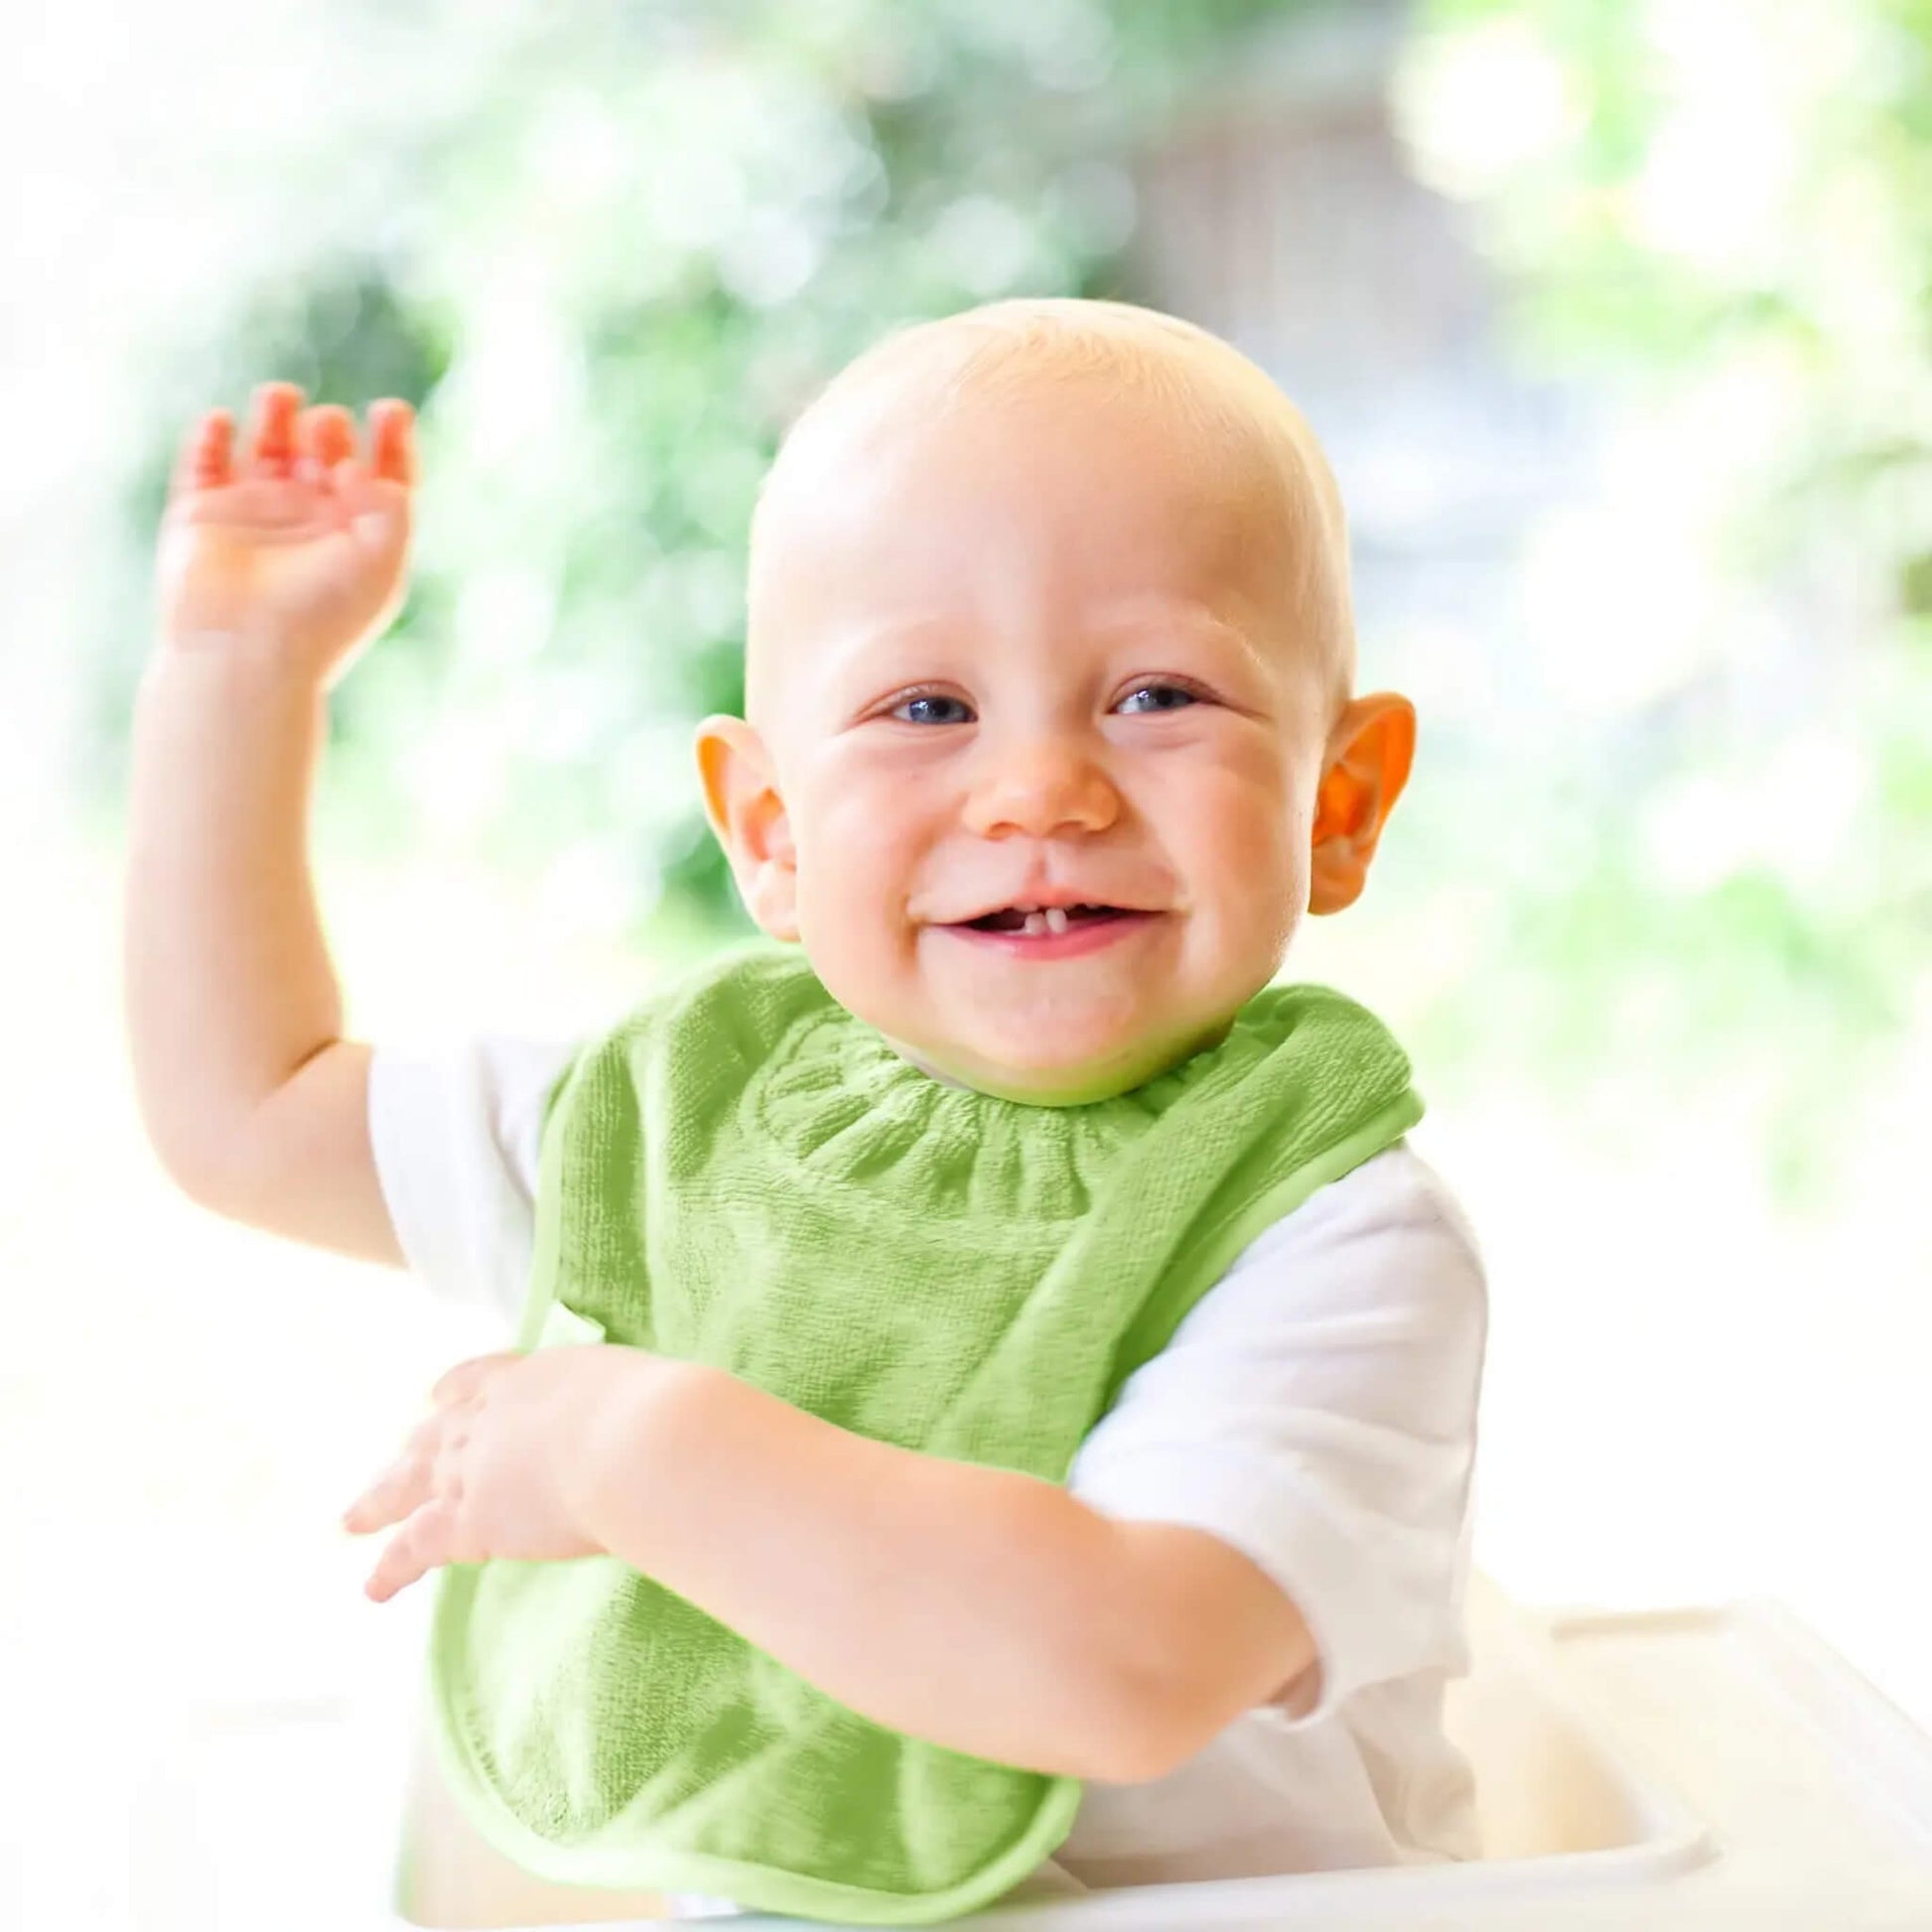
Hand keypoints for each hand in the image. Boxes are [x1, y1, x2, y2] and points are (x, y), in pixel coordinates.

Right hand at [153, 382, 416, 687]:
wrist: (245, 654)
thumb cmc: (321, 615)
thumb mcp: (381, 562)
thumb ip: (391, 506)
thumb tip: (362, 465)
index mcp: (356, 537)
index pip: (379, 477)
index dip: (390, 440)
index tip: (390, 410)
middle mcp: (307, 524)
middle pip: (322, 454)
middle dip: (327, 430)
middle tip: (326, 430)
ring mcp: (254, 517)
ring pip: (266, 450)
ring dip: (275, 416)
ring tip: (282, 396)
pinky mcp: (201, 517)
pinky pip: (202, 465)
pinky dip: (209, 438)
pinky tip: (222, 422)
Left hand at [340, 1343, 664, 1601]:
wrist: (639, 1440)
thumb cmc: (663, 1414)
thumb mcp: (643, 1393)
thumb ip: (635, 1410)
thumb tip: (670, 1427)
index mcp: (536, 1377)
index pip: (481, 1379)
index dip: (457, 1390)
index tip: (437, 1395)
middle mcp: (493, 1415)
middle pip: (438, 1431)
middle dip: (414, 1448)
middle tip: (395, 1460)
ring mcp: (473, 1465)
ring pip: (410, 1482)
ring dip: (379, 1500)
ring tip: (352, 1520)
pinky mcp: (468, 1519)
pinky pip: (415, 1545)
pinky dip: (390, 1568)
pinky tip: (372, 1589)